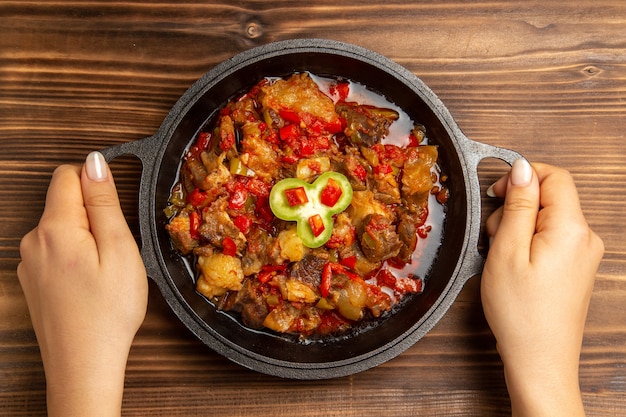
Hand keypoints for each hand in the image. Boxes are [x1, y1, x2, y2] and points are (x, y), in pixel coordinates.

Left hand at [17, 151, 147, 416]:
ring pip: (62, 229)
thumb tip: (95, 163)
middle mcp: (33, 242)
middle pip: (65, 203)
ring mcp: (29, 263)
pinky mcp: (33, 281)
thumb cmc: (107, 312)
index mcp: (55, 229)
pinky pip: (56, 251)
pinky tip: (91, 285)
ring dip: (86, 238)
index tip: (115, 212)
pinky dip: (76, 258)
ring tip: (105, 272)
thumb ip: (104, 202)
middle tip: (116, 251)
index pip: (68, 175)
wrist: (84, 365)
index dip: (96, 184)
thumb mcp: (119, 249)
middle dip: (94, 216)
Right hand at [481, 160, 603, 416]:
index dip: (522, 178)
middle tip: (493, 237)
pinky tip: (512, 265)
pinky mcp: (576, 267)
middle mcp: (585, 238)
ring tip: (501, 256)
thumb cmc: (520, 313)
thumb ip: (518, 205)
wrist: (539, 361)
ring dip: (519, 227)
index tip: (495, 194)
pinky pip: (551, 238)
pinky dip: (528, 243)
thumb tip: (521, 168)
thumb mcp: (507, 251)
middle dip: (516, 207)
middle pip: (550, 197)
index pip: (554, 176)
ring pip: (547, 218)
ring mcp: (584, 254)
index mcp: (571, 229)